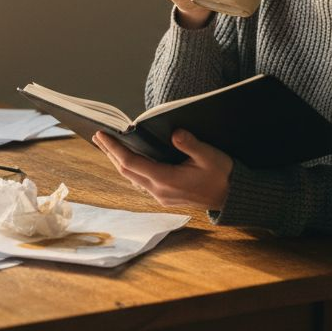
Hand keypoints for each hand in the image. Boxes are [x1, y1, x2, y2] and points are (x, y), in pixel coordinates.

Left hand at [91, 129, 231, 209]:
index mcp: (167, 180)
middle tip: (98, 136)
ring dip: (119, 161)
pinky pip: (140, 181)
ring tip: (109, 145)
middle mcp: (159, 190)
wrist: (232, 197)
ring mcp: (161, 196)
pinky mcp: (164, 196)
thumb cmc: (223, 175)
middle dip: (110, 153)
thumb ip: (191, 144)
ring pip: (131, 177)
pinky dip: (130, 168)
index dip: (114, 148)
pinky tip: (129, 159)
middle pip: (126, 171)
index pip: (131, 163)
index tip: (102, 135)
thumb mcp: (210, 156)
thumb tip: (174, 133)